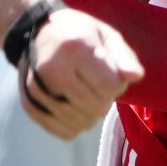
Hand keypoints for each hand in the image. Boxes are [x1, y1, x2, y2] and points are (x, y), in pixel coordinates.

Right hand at [20, 9, 142, 139]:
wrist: (35, 33)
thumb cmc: (79, 34)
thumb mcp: (106, 36)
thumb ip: (124, 57)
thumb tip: (136, 76)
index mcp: (74, 48)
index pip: (109, 86)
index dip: (118, 84)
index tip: (111, 73)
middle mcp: (52, 71)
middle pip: (97, 107)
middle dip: (105, 98)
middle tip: (97, 83)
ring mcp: (37, 91)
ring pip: (83, 123)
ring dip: (92, 113)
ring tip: (86, 92)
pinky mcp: (31, 106)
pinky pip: (66, 132)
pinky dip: (76, 124)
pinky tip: (74, 105)